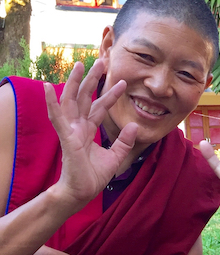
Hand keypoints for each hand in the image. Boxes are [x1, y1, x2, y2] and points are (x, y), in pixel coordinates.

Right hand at [47, 60, 137, 205]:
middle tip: (101, 61)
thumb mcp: (115, 157)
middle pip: (85, 97)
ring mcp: (70, 130)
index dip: (110, 94)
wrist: (82, 193)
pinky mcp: (66, 138)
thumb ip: (124, 142)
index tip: (122, 82)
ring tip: (79, 64)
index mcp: (88, 129)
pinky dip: (52, 102)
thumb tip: (135, 126)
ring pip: (71, 101)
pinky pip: (57, 117)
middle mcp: (78, 126)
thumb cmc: (93, 177)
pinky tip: (48, 87)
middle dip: (92, 79)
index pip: (100, 107)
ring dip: (74, 82)